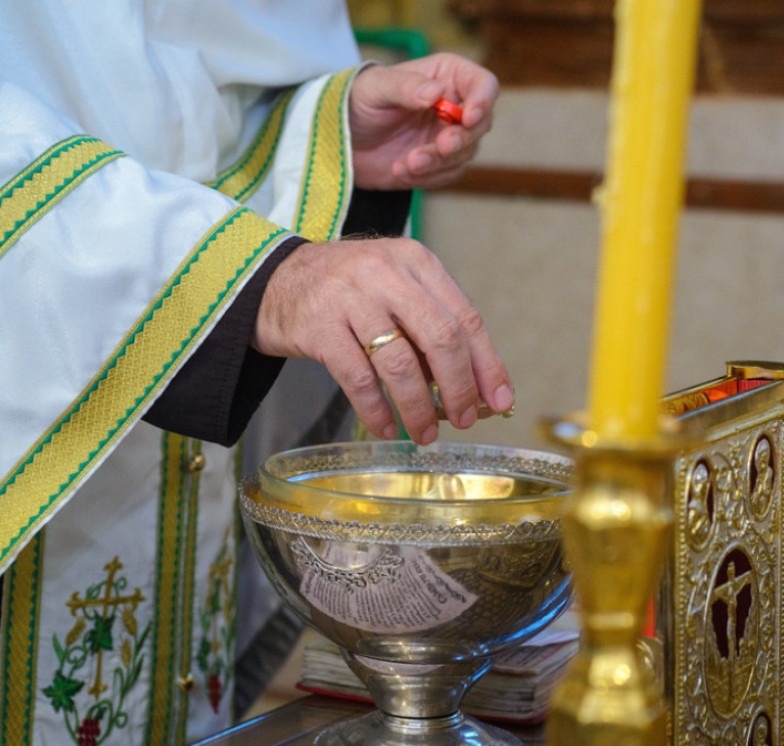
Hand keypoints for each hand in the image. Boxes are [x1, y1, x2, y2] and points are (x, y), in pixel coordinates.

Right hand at [251, 238, 514, 444]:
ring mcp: (350, 297)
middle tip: (464, 420)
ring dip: (418, 407)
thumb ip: (432, 330)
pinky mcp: (318, 326)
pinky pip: (357, 378)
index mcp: (417, 263)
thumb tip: (477, 388)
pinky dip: (376, 410)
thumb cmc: (348, 293)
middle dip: (459, 388)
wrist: (271, 280)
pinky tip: (387, 428)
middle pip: (441, 337)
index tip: (501, 401)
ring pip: (400, 362)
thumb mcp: (396, 292)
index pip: (466, 317)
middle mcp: (386, 273)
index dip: (488, 364)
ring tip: (425, 434)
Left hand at [348, 53, 498, 189]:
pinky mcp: (440, 165)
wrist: (341, 140)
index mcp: (447, 76)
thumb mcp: (375, 88)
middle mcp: (455, 106)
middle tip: (441, 147)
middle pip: (479, 125)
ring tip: (406, 163)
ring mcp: (449, 137)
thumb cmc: (357, 102)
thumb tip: (436, 92)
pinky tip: (400, 170)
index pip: (483, 85)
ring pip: (464, 154)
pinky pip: (447, 175)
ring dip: (438, 162)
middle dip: (460, 139)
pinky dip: (426, 177)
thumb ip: (405, 87)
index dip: (483, 101)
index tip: (468, 117)